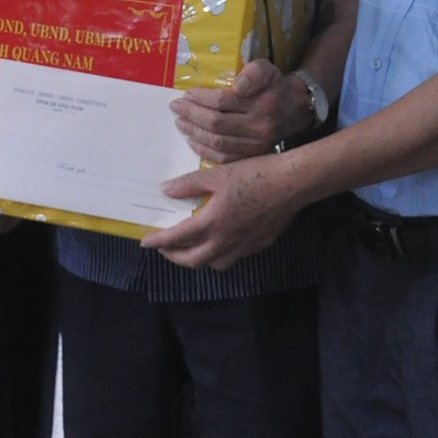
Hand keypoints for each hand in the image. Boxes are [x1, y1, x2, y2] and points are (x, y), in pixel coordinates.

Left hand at [140, 154, 299, 269]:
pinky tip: (224, 240)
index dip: (158, 242)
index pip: (176, 239)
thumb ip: (188, 184)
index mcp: (211, 223)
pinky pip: (235, 257)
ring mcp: (244, 246)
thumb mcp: (217, 174)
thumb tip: (165, 190)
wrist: (292, 184)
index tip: (145, 242)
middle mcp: (225, 241)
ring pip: (215, 263)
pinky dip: (222, 254)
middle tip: (165, 249)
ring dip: (199, 259)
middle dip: (175, 257)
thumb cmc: (254, 174)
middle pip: (193, 261)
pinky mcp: (260, 244)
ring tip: (194, 247)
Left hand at [169, 60, 312, 162]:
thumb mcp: (266, 69)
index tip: (186, 95)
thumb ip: (253, 73)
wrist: (295, 109)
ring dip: (194, 133)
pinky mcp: (253, 156)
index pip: (222, 102)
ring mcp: (256, 146)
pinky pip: (225, 158)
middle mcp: (259, 127)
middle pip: (216, 124)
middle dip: (192, 115)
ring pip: (218, 142)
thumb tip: (237, 85)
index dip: (200, 99)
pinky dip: (205, 151)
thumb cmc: (274, 86)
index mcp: (261, 103)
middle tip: (176, 108)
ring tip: (180, 123)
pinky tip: (193, 141)